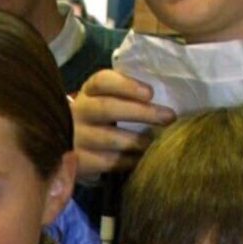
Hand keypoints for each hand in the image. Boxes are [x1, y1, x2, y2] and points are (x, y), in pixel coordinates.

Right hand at [69, 68, 174, 182]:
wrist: (74, 145)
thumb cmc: (104, 117)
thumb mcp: (108, 99)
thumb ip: (128, 93)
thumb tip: (169, 93)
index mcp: (89, 91)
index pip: (102, 81)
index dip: (126, 85)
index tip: (150, 93)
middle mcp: (79, 111)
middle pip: (107, 108)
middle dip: (142, 113)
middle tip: (169, 117)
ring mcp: (76, 137)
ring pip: (110, 138)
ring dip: (139, 140)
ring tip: (159, 142)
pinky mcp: (79, 162)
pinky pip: (108, 162)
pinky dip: (130, 161)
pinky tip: (143, 159)